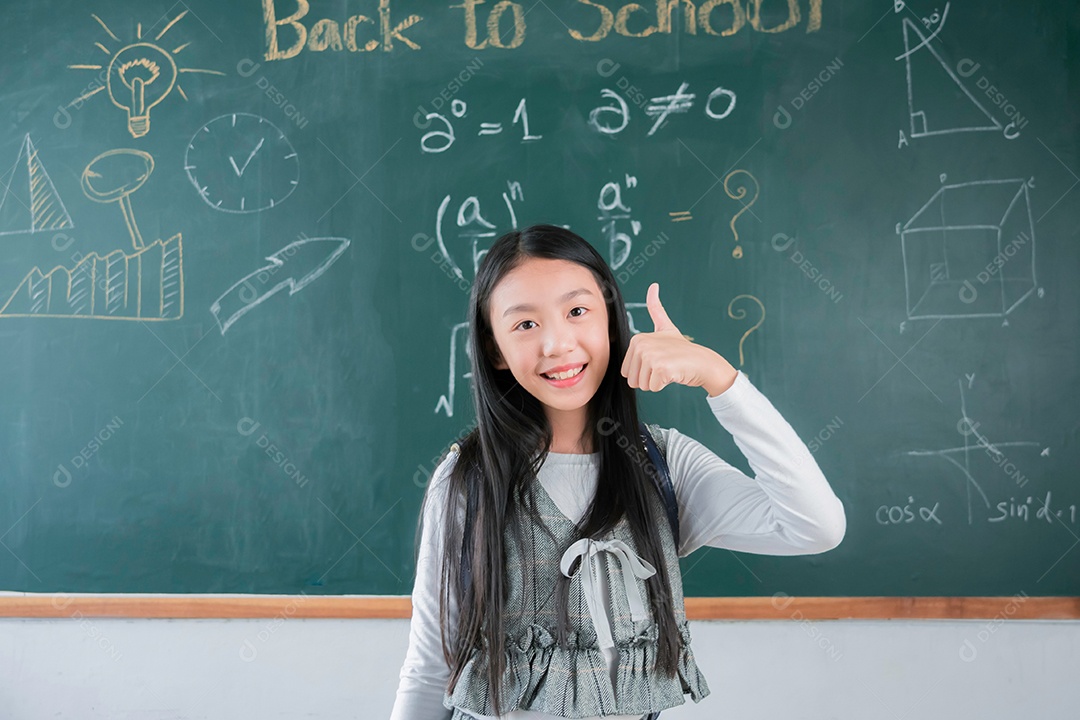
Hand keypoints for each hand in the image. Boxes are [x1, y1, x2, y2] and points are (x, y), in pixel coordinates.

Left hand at [620, 282, 736, 394]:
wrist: (703, 362)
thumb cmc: (682, 349)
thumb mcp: (665, 326)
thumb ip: (656, 308)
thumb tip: (653, 285)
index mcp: (637, 339)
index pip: (627, 371)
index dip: (643, 372)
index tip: (658, 360)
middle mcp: (641, 345)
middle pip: (632, 379)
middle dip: (648, 379)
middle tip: (664, 367)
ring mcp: (650, 356)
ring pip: (641, 384)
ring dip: (655, 382)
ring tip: (668, 369)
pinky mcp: (660, 368)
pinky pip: (653, 387)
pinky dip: (663, 385)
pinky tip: (673, 373)